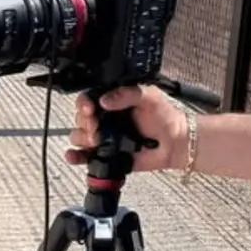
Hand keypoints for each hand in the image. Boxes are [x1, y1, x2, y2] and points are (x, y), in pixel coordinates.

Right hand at [64, 85, 189, 172]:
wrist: (176, 143)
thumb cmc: (166, 116)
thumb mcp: (149, 96)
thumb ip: (127, 94)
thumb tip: (104, 100)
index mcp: (114, 101)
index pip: (89, 99)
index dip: (84, 103)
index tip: (90, 109)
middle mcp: (107, 119)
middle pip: (81, 118)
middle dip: (85, 122)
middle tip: (96, 126)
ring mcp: (106, 138)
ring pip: (80, 136)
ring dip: (82, 137)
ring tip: (97, 139)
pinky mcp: (107, 155)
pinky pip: (85, 157)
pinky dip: (75, 156)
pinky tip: (74, 155)